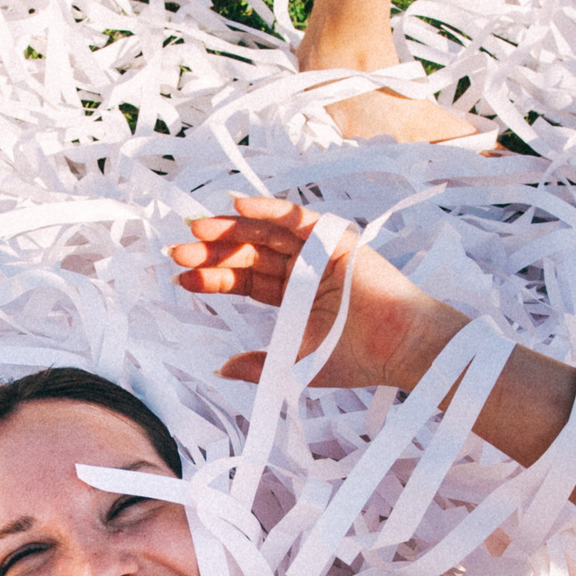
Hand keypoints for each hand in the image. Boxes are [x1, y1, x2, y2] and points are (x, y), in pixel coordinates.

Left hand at [169, 197, 467, 390]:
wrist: (399, 348)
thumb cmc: (357, 359)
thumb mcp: (294, 365)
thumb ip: (257, 365)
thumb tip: (220, 369)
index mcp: (295, 297)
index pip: (246, 280)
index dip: (212, 277)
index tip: (180, 277)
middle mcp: (305, 270)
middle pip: (249, 254)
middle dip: (212, 251)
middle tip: (176, 252)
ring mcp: (320, 252)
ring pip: (266, 234)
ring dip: (230, 228)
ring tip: (195, 228)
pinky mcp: (336, 238)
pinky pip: (295, 218)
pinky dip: (267, 209)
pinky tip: (236, 206)